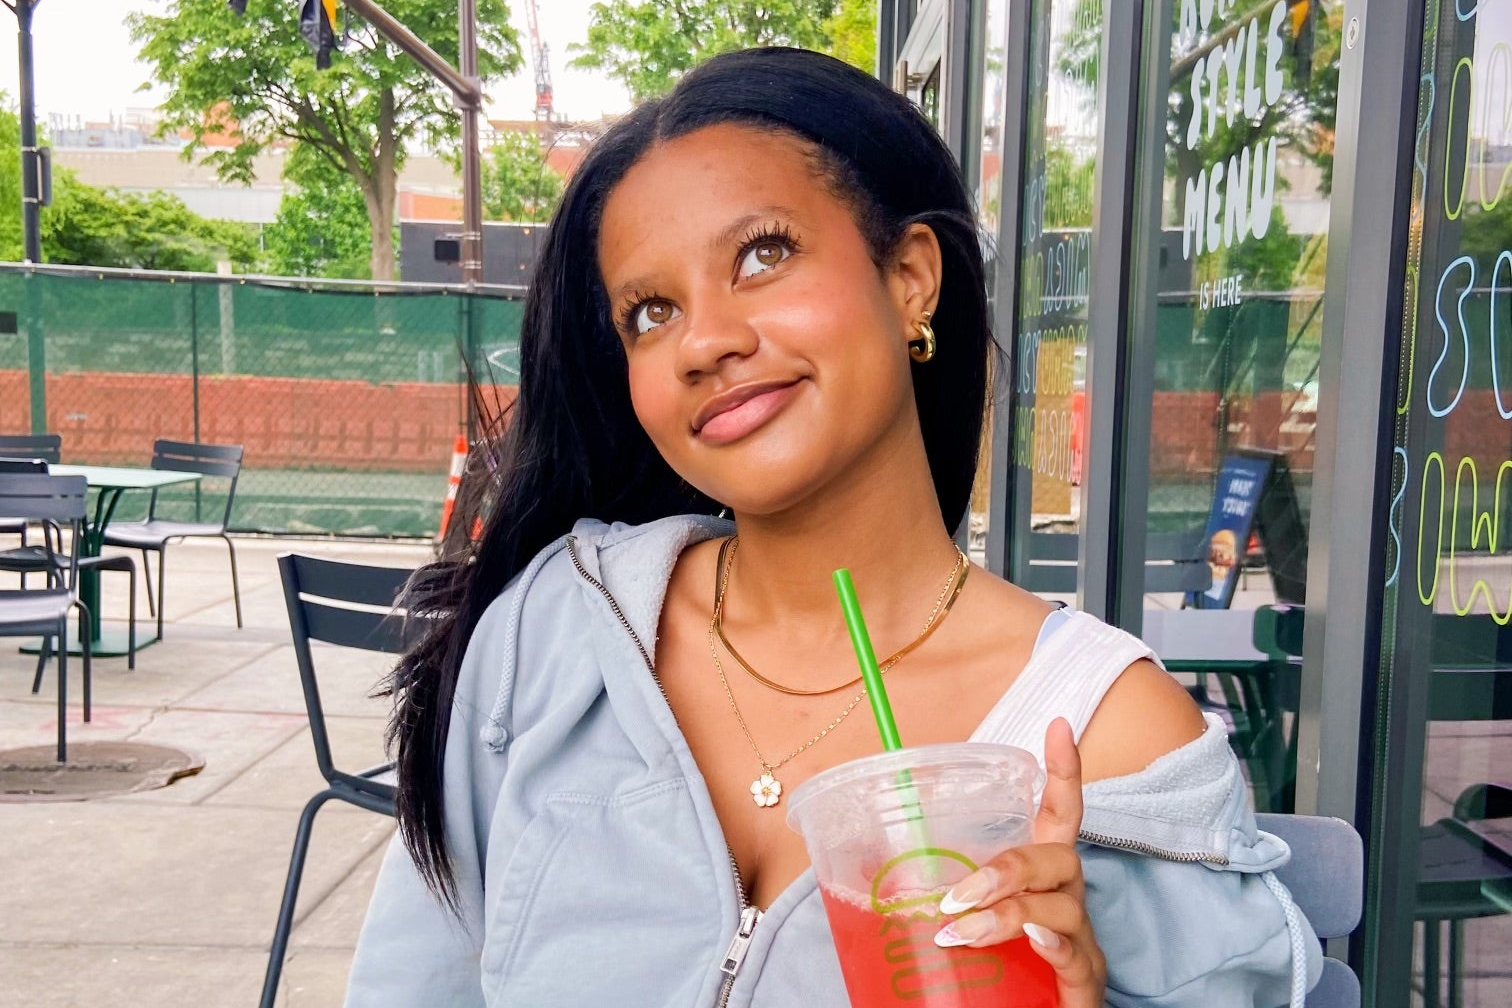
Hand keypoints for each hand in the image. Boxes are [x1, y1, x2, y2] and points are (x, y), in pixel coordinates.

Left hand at [933, 717, 1106, 1006]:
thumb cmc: (996, 974)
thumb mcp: (964, 926)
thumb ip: (931, 899)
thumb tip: (852, 881)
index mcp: (1037, 880)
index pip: (1057, 815)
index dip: (1062, 771)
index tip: (1058, 725)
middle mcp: (1064, 902)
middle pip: (1058, 856)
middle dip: (1008, 865)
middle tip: (955, 895)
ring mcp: (1079, 942)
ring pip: (1062, 905)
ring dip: (1009, 910)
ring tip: (962, 930)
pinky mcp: (1084, 983)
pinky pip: (1076, 956)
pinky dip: (1052, 945)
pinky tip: (1032, 942)